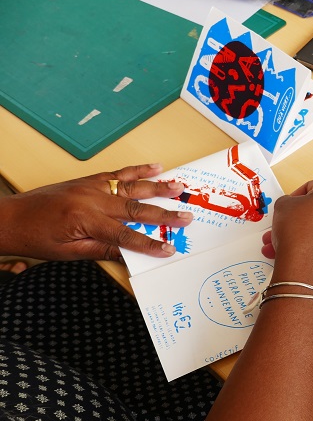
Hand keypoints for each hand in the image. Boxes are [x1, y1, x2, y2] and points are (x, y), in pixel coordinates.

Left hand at [0, 164, 192, 260]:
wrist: (10, 218)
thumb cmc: (35, 237)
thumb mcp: (69, 252)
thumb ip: (103, 250)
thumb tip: (131, 254)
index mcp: (85, 220)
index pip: (125, 235)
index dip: (149, 244)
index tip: (168, 249)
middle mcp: (90, 199)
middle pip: (135, 207)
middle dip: (164, 213)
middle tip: (186, 216)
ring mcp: (90, 186)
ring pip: (131, 186)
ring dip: (157, 186)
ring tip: (179, 186)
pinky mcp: (88, 179)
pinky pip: (118, 173)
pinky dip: (138, 170)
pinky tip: (156, 167)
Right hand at [260, 180, 312, 285]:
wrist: (303, 264)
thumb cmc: (296, 229)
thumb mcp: (282, 204)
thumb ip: (288, 200)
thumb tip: (291, 207)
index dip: (296, 193)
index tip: (287, 203)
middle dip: (293, 216)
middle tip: (280, 222)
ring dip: (293, 232)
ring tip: (274, 241)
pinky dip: (302, 243)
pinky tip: (283, 251)